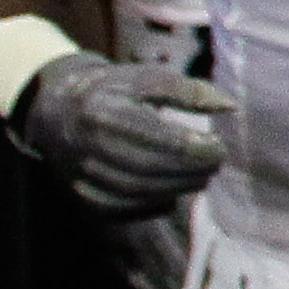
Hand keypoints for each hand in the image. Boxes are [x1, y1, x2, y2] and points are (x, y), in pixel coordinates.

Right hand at [17, 53, 233, 216]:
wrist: (58, 112)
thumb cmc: (115, 92)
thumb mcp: (148, 79)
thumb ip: (189, 92)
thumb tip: (230, 106)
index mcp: (104, 113)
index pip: (158, 139)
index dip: (195, 148)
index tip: (219, 146)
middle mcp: (87, 147)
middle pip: (149, 169)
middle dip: (190, 171)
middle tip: (214, 165)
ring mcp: (80, 176)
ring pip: (136, 193)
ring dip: (176, 188)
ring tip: (199, 177)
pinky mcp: (80, 196)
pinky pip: (121, 210)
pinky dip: (152, 205)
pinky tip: (171, 192)